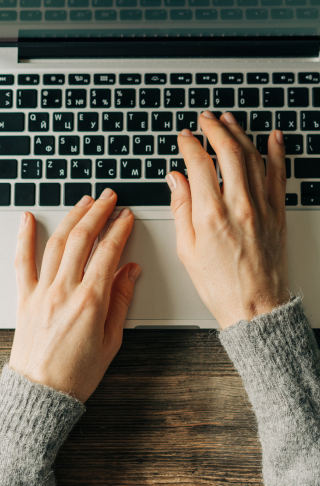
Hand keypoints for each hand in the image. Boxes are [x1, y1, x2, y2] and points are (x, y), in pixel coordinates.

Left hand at [9, 189, 140, 402]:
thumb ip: (120, 301)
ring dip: (72, 218)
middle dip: (98, 213)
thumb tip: (130, 272)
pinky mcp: (25, 298)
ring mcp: (42, 292)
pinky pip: (22, 261)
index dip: (120, 230)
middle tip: (108, 198)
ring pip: (56, 243)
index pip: (108, 253)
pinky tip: (29, 219)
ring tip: (83, 202)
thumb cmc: (77, 373)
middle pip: (82, 239)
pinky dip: (24, 237)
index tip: (127, 218)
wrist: (41, 393)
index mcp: (90, 302)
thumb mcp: (111, 340)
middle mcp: (64, 291)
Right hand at [166, 111, 290, 329]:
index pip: (199, 164)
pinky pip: (279, 175)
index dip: (189, 144)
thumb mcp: (188, 251)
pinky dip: (277, 152)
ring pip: (252, 157)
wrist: (255, 307)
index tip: (184, 137)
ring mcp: (261, 207)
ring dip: (240, 133)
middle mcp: (238, 206)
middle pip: (228, 152)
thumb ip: (181, 209)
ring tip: (229, 120)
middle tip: (206, 119)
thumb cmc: (221, 285)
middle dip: (215, 128)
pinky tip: (273, 137)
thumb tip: (176, 180)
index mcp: (211, 215)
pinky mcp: (278, 213)